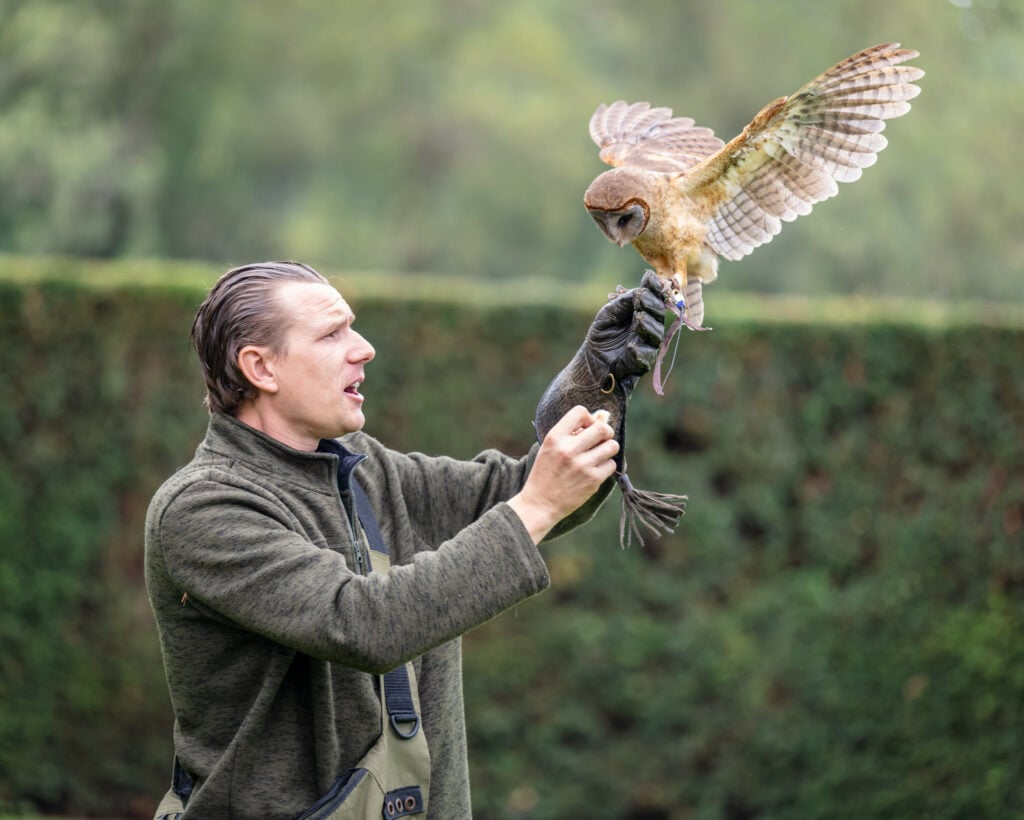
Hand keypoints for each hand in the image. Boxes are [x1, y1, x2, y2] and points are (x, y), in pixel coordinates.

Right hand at [508, 406, 618, 542]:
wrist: (540, 503)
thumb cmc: (545, 474)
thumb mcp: (549, 448)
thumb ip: (568, 434)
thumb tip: (597, 421)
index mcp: (555, 437)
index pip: (580, 412)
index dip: (589, 418)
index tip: (587, 428)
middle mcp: (569, 449)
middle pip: (602, 428)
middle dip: (605, 433)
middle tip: (601, 440)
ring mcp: (582, 465)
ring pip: (612, 446)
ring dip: (608, 449)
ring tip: (600, 455)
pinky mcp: (592, 480)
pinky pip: (611, 465)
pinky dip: (606, 466)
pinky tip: (595, 470)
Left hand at [586, 270, 667, 387]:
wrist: (593, 360)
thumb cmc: (602, 334)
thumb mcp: (609, 313)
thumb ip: (624, 301)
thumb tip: (642, 287)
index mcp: (643, 312)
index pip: (654, 298)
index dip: (655, 289)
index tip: (651, 280)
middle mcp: (650, 327)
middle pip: (659, 314)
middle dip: (651, 304)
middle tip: (641, 298)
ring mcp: (648, 344)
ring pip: (656, 333)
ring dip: (648, 324)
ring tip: (638, 318)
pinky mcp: (643, 362)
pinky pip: (646, 355)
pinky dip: (639, 350)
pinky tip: (631, 346)